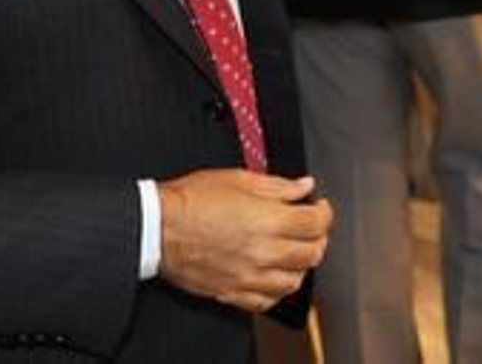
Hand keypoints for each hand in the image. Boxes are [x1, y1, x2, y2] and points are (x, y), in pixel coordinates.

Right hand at [157, 170, 330, 312]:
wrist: (158, 228)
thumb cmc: (192, 200)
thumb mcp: (238, 179)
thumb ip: (277, 186)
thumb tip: (303, 186)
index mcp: (267, 220)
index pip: (316, 223)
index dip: (324, 212)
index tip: (319, 206)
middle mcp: (263, 252)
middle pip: (312, 253)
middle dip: (318, 237)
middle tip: (310, 226)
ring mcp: (249, 276)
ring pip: (295, 281)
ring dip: (300, 265)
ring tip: (293, 249)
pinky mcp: (233, 293)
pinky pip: (268, 301)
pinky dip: (277, 289)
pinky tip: (273, 274)